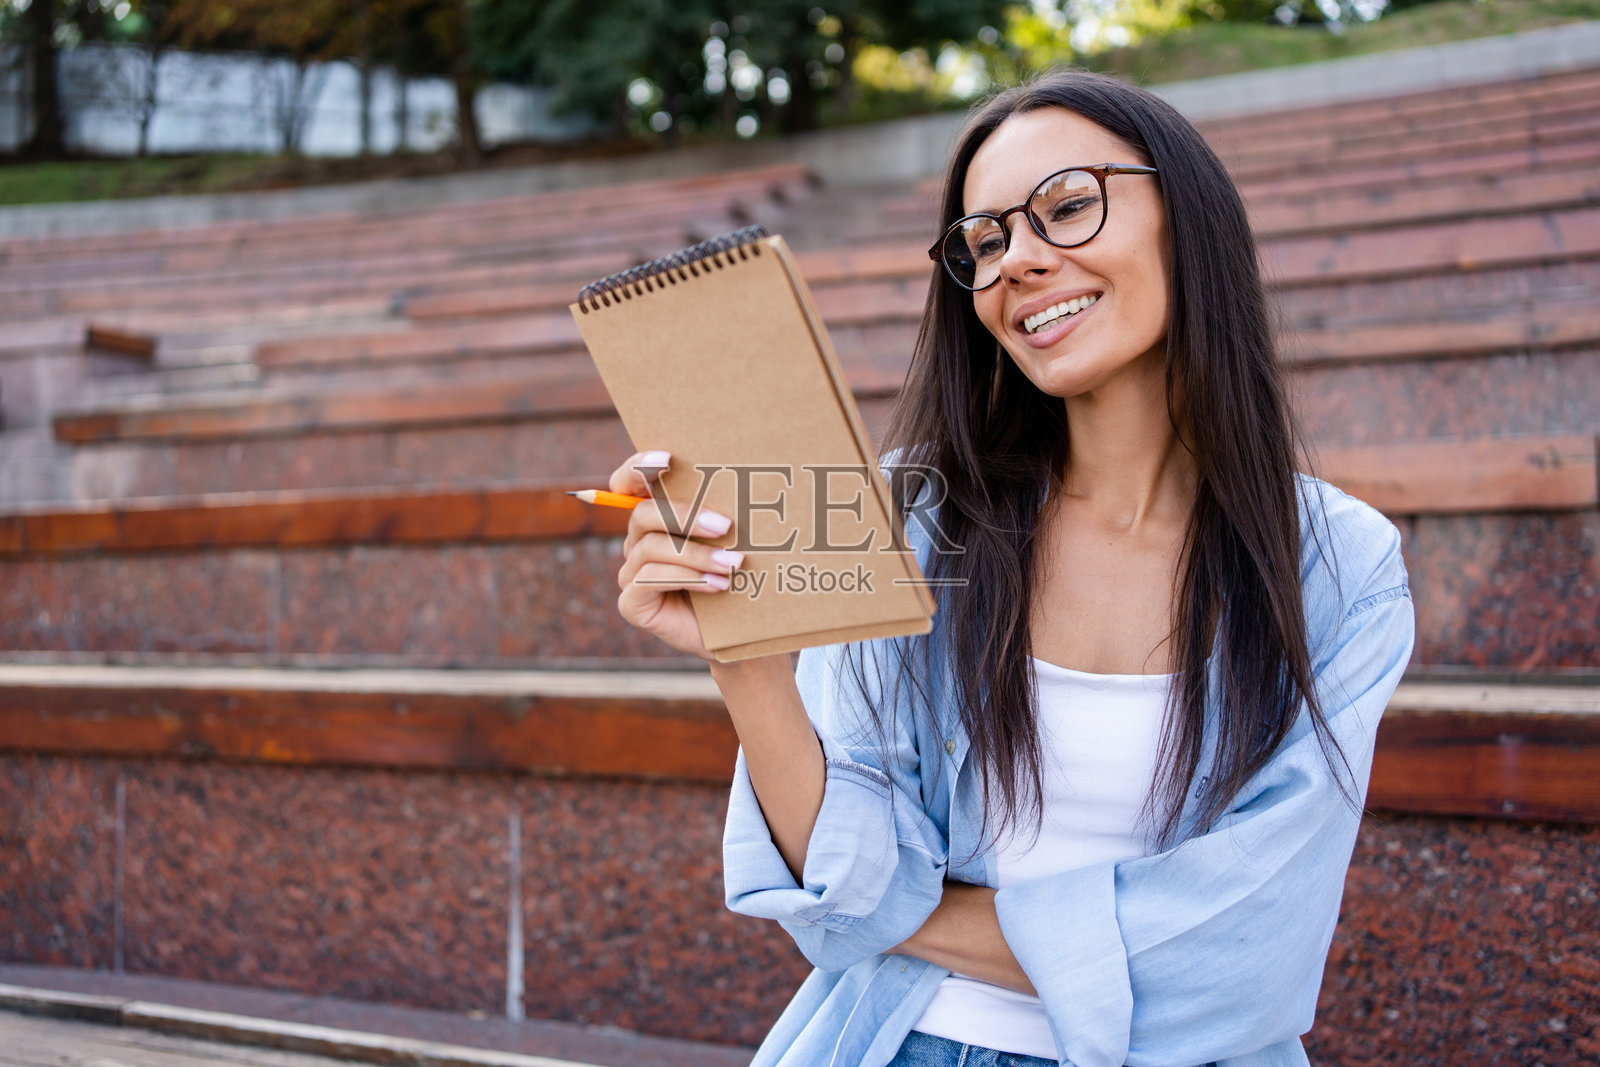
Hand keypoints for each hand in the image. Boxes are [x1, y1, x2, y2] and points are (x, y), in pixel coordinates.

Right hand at [611, 450, 743, 660]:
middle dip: (685, 516)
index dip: (639, 467)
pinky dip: (688, 578)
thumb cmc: (737, 579)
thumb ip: (720, 513)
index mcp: (656, 520)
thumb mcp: (729, 541)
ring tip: (733, 563)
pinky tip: (719, 586)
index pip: (629, 483)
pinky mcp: (632, 603)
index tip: (668, 459)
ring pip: (652, 548)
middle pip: (643, 514)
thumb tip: (747, 482)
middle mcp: (636, 543)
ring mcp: (630, 574)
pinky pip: (649, 579)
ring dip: (696, 555)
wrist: (738, 633)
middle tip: (725, 526)